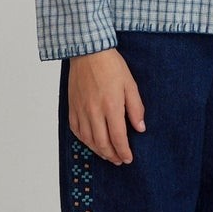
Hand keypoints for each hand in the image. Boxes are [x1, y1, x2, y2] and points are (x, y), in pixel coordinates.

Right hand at [67, 48, 145, 165]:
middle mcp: (94, 111)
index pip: (118, 138)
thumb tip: (140, 128)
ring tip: (107, 154)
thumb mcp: (130, 84)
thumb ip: (136, 108)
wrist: (87, 52)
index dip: (124, 151)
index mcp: (111, 106)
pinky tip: (91, 142)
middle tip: (119, 160)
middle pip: (102, 143)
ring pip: (88, 140)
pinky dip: (84, 140)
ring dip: (98, 151)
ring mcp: (81, 110)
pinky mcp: (72, 107)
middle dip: (112, 155)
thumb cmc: (111, 65)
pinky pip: (76, 130)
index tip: (128, 158)